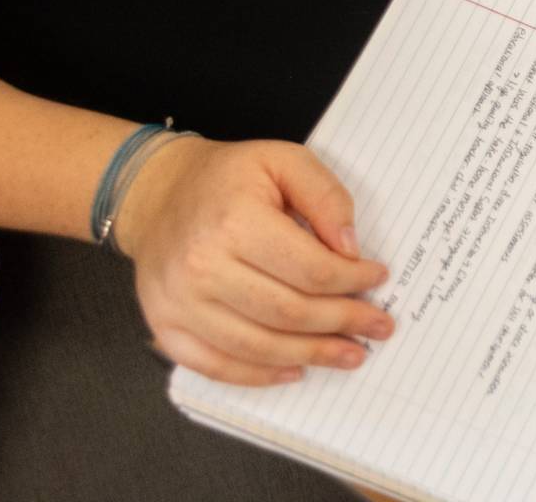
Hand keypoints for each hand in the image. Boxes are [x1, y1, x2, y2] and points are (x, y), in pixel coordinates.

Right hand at [117, 136, 394, 386]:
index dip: (353, 280)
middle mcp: (202, 268)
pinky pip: (215, 364)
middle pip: (288, 312)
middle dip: (342, 322)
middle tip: (378, 326)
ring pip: (257, 345)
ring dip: (311, 354)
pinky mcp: (164, 326)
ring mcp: (178, 303)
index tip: (378, 278)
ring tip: (349, 354)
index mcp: (235, 224)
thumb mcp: (285, 160)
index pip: (311, 270)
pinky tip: (294, 370)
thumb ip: (325, 197)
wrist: (157, 192)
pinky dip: (258, 375)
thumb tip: (350, 249)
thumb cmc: (227, 177)